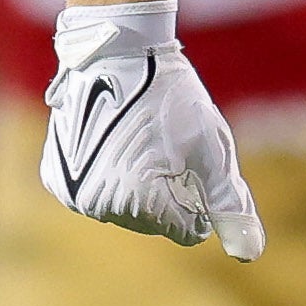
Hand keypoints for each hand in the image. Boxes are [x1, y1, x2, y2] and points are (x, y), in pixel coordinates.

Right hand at [38, 0, 265, 257]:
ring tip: (137, 138)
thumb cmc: (172, 100)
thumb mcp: (213, 152)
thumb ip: (231, 207)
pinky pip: (94, 192)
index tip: (190, 158)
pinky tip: (109, 141)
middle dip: (166, 192)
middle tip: (163, 144)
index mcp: (143, 204)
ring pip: (124, 209)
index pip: (188, 230)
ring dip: (136, 183)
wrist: (115, 52)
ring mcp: (74, 194)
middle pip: (154, 223)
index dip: (199, 195)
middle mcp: (102, 206)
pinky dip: (106, 174)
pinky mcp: (57, 179)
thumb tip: (249, 254)